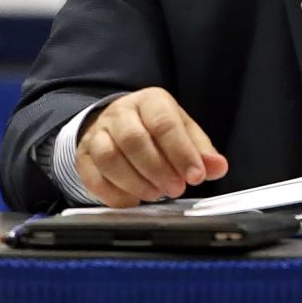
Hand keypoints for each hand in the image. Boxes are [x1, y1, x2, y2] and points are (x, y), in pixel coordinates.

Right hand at [76, 88, 228, 207]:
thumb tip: (217, 167)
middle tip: (176, 188)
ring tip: (154, 194)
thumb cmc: (156, 130)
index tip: (196, 176)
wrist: (118, 125)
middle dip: (158, 169)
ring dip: (135, 182)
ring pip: (109, 157)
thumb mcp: (183, 132)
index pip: (164, 123)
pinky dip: (114, 194)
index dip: (181, 152)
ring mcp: (98, 134)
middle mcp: (121, 113)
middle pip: (134, 139)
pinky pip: (93, 177)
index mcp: (150, 101)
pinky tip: (132, 201)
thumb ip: (201, 151)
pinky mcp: (84, 157)